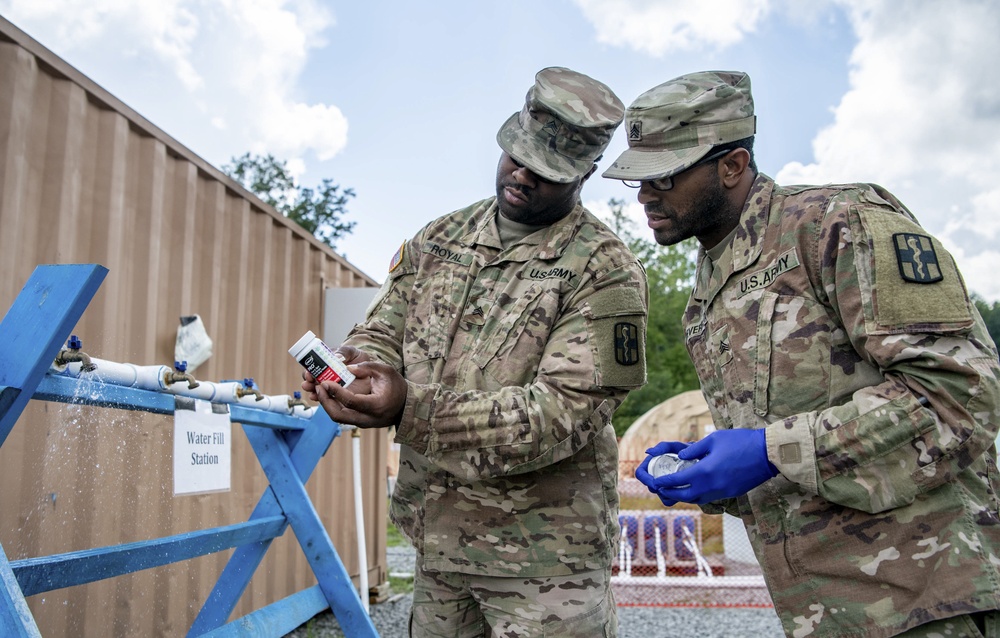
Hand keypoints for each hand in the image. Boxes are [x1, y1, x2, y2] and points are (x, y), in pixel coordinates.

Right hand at [301, 346, 372, 398]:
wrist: (368, 370)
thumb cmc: (357, 358)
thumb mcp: (351, 352)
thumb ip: (344, 352)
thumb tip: (337, 356)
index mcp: (325, 362)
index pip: (312, 366)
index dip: (308, 370)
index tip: (309, 373)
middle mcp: (325, 374)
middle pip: (311, 379)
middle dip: (308, 381)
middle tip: (309, 382)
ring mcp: (330, 385)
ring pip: (317, 389)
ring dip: (312, 390)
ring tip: (311, 391)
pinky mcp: (337, 394)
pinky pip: (327, 398)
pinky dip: (320, 398)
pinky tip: (316, 397)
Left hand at [313, 361, 406, 427]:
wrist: (406, 405)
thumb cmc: (397, 386)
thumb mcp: (386, 371)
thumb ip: (367, 367)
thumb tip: (348, 368)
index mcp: (375, 405)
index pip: (350, 401)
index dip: (336, 392)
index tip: (325, 382)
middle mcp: (367, 418)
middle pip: (339, 415)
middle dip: (325, 401)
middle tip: (318, 387)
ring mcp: (363, 423)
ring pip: (338, 418)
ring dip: (327, 404)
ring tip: (320, 389)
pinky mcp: (359, 422)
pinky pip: (342, 416)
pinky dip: (333, 406)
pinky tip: (329, 394)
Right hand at [635, 441, 689, 506]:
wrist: (701, 460)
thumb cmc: (686, 451)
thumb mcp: (675, 447)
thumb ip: (663, 446)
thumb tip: (647, 452)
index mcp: (651, 464)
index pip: (640, 474)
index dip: (645, 480)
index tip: (655, 482)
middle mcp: (656, 476)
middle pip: (649, 486)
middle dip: (656, 489)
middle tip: (667, 487)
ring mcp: (664, 485)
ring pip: (659, 495)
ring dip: (665, 495)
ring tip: (677, 489)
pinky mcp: (672, 493)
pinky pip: (667, 501)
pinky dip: (672, 500)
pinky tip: (681, 494)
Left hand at [639, 429, 777, 504]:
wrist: (768, 454)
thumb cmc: (741, 442)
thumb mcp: (714, 439)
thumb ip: (695, 449)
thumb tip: (681, 456)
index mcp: (704, 471)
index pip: (678, 480)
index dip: (664, 482)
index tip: (655, 482)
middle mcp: (712, 486)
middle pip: (685, 496)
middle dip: (671, 493)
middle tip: (662, 488)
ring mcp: (722, 492)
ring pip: (698, 499)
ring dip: (685, 496)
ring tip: (676, 489)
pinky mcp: (732, 493)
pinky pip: (710, 497)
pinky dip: (699, 495)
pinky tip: (696, 488)